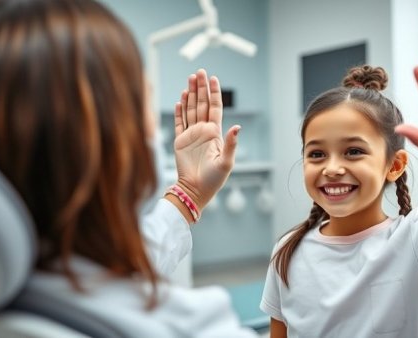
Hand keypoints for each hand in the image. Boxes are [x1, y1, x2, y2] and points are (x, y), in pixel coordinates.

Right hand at [173, 69, 239, 208]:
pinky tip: (180, 99)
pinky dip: (179, 111)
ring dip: (190, 95)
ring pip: (190, 110)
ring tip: (189, 80)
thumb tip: (238, 126)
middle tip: (199, 72)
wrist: (195, 190)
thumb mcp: (226, 162)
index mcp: (215, 133)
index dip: (214, 93)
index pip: (214, 108)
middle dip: (200, 88)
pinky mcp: (180, 141)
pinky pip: (179, 122)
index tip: (213, 78)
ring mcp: (191, 135)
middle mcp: (203, 131)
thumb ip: (231, 143)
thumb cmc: (214, 179)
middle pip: (201, 104)